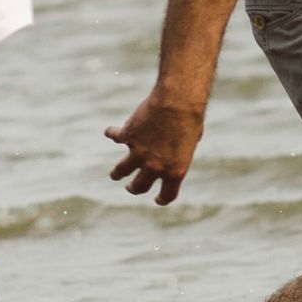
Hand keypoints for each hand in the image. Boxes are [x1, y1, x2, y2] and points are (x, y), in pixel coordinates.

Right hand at [102, 85, 207, 205]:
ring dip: (117, 173)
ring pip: (122, 170)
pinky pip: (116, 137)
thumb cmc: (190, 118)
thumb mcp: (191, 140)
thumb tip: (174, 148)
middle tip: (131, 188)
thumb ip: (180, 150)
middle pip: (140, 186)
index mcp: (175, 171)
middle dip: (134, 189)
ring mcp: (139, 153)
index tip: (157, 199)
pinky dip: (112, 134)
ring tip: (115, 175)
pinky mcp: (128, 136)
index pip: (167, 195)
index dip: (161, 199)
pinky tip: (110, 132)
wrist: (177, 102)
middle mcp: (155, 167)